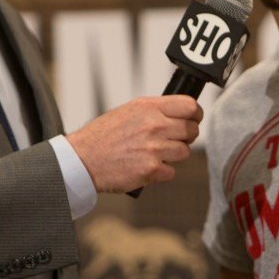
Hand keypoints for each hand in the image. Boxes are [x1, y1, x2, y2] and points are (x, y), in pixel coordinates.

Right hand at [67, 95, 201, 192]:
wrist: (83, 159)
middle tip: (172, 140)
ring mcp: (154, 148)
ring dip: (173, 156)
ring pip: (184, 152)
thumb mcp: (129, 111)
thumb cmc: (103, 136)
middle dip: (186, 137)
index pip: (190, 106)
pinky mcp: (152, 169)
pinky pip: (172, 172)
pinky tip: (146, 167)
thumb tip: (179, 113)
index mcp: (149, 107)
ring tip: (155, 154)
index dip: (195, 115)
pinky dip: (161, 172)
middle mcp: (154, 125)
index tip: (193, 120)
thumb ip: (155, 110)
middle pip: (191, 130)